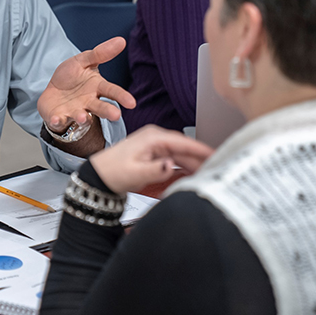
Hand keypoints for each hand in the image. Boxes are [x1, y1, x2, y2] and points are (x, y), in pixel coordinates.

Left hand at [38, 37, 136, 132]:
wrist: (52, 91)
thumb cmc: (72, 77)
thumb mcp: (83, 61)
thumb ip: (100, 53)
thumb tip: (121, 40)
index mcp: (97, 88)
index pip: (112, 91)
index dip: (122, 96)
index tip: (132, 103)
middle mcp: (88, 103)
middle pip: (100, 108)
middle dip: (108, 112)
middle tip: (116, 115)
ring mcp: (74, 112)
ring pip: (81, 117)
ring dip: (83, 118)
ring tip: (83, 117)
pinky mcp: (59, 118)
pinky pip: (59, 120)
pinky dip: (57, 121)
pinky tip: (55, 119)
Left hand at [89, 125, 214, 193]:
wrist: (98, 177)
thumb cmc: (112, 172)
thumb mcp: (134, 173)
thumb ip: (155, 171)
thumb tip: (170, 166)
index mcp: (153, 138)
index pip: (184, 142)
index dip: (202, 149)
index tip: (216, 155)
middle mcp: (156, 138)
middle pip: (185, 149)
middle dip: (200, 160)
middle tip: (215, 171)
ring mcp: (155, 146)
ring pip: (181, 155)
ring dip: (192, 165)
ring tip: (205, 176)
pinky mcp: (154, 154)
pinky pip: (174, 160)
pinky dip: (182, 168)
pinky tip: (190, 176)